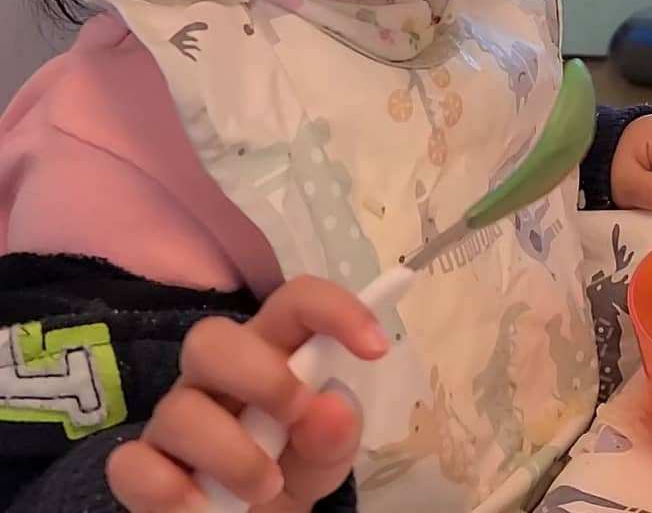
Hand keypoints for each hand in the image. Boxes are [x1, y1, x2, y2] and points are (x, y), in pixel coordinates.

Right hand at [106, 276, 387, 511]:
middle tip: (296, 418)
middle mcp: (216, 373)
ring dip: (231, 456)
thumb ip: (336, 430)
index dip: (334, 309)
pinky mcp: (142, 466)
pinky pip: (133, 466)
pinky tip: (205, 511)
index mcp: (271, 349)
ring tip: (266, 489)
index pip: (294, 301)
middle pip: (210, 339)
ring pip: (178, 411)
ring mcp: (175, 416)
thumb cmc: (296, 464)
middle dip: (261, 378)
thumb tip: (329, 410)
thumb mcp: (328, 452)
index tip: (376, 347)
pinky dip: (171, 495)